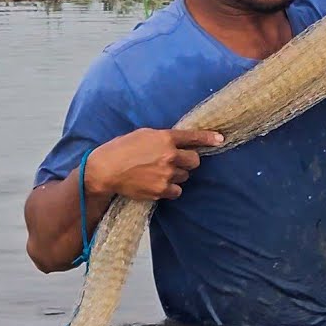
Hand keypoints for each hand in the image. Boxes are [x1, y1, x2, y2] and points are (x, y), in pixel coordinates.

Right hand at [84, 127, 222, 200]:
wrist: (105, 170)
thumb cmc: (121, 148)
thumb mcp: (144, 134)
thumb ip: (164, 137)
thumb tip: (178, 140)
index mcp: (165, 138)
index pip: (193, 137)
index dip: (209, 138)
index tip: (221, 139)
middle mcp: (169, 156)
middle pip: (195, 161)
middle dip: (188, 161)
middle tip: (174, 161)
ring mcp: (166, 174)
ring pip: (185, 177)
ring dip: (177, 175)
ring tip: (158, 172)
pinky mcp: (161, 191)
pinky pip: (177, 191)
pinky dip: (170, 189)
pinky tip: (158, 184)